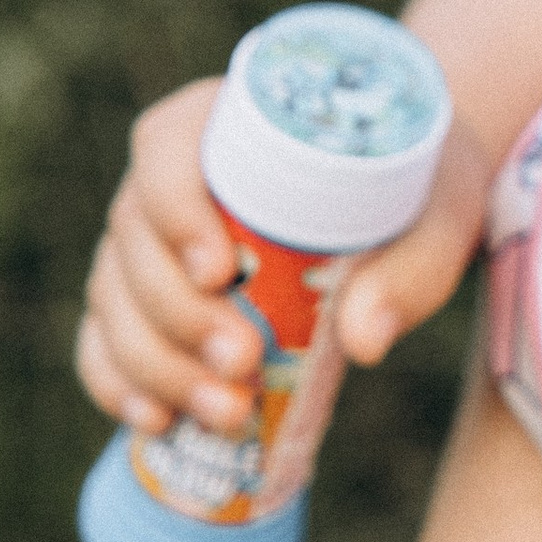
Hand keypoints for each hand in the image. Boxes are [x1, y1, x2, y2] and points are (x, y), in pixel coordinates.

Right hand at [75, 81, 493, 434]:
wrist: (406, 209)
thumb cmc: (415, 194)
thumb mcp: (438, 214)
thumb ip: (412, 269)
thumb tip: (365, 339)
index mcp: (224, 120)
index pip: (164, 148)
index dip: (174, 210)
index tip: (218, 271)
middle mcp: (168, 177)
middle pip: (134, 240)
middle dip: (178, 315)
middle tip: (243, 364)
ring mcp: (146, 243)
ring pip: (113, 300)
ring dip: (158, 366)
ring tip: (228, 411)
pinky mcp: (143, 303)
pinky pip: (103, 344)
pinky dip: (122, 386)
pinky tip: (161, 421)